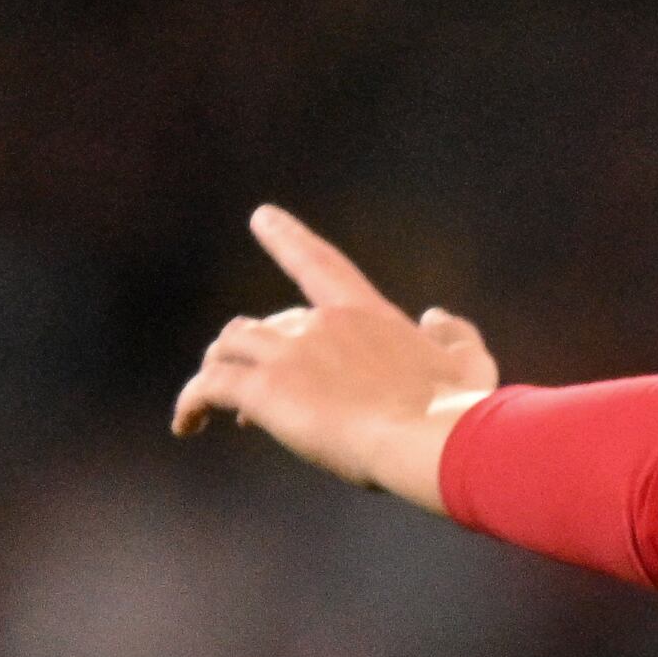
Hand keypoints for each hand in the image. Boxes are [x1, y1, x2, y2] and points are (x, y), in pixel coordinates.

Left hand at [169, 204, 496, 510]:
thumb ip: (457, 335)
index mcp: (365, 315)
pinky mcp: (265, 392)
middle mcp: (319, 325)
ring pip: (226, 348)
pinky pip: (207, 387)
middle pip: (261, 325)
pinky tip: (185, 425)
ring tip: (213, 408)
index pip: (318, 264)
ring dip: (217, 372)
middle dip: (254, 356)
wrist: (430, 441)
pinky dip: (190, 402)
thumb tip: (436, 315)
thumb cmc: (458, 412)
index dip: (287, 238)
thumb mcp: (472, 367)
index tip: (260, 216)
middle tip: (253, 402)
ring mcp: (288, 356)